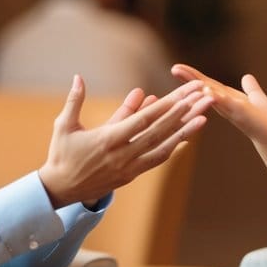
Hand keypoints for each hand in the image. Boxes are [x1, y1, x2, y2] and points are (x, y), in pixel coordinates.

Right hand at [38, 75, 211, 205]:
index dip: (165, 108)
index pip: (142, 121)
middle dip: (184, 112)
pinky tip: (188, 135)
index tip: (183, 95)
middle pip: (159, 131)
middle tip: (204, 96)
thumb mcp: (64, 125)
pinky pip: (157, 159)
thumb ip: (75, 100)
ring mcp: (129, 167)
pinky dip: (173, 146)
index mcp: (107, 140)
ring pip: (163, 147)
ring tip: (205, 115)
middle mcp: (122, 155)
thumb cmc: (62, 153)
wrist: (61, 189)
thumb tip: (79, 77)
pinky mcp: (132, 175)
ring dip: (186, 131)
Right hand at [170, 64, 266, 145]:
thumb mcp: (255, 97)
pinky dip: (216, 96)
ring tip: (182, 73)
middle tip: (174, 68)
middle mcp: (223, 103)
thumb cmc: (263, 117)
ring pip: (210, 95)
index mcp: (225, 97)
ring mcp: (230, 108)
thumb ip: (250, 87)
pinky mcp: (240, 112)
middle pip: (203, 88)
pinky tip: (206, 89)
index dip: (192, 75)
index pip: (206, 83)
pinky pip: (226, 102)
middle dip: (188, 78)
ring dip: (197, 85)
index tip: (177, 67)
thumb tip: (247, 77)